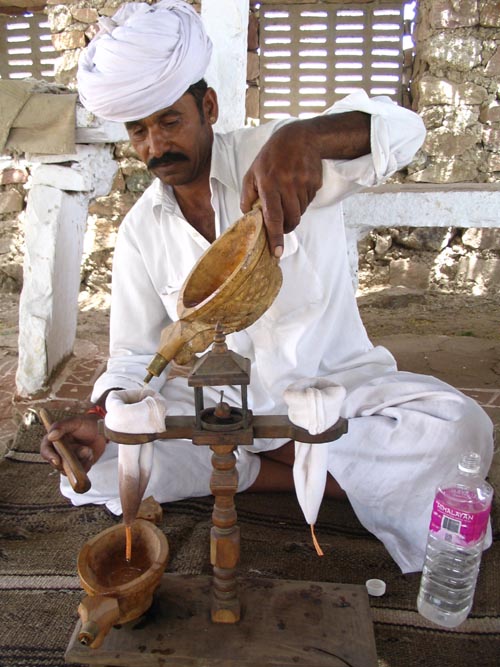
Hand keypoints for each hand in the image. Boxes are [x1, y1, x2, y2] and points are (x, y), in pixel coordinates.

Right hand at [40, 414, 106, 474]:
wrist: (103, 430)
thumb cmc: (87, 423)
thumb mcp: (75, 421)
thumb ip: (61, 426)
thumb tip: (51, 435)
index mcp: (55, 440)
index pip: (45, 450)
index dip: (49, 456)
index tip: (57, 460)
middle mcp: (60, 451)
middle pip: (56, 464)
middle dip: (67, 462)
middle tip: (82, 452)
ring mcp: (69, 459)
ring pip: (69, 469)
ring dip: (80, 461)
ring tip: (88, 450)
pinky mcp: (79, 465)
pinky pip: (80, 471)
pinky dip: (87, 464)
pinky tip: (91, 454)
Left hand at [240, 121, 322, 256]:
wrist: (299, 137)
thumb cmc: (271, 157)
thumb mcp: (252, 173)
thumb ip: (247, 196)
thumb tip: (247, 217)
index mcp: (268, 184)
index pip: (273, 217)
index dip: (275, 237)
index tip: (277, 252)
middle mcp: (287, 185)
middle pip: (291, 220)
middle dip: (286, 227)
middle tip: (281, 223)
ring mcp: (303, 184)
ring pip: (300, 212)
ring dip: (293, 212)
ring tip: (287, 196)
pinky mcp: (315, 183)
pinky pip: (309, 202)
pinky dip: (302, 201)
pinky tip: (296, 187)